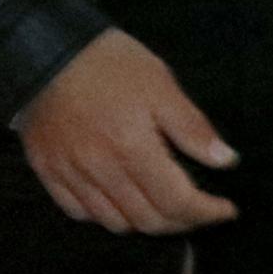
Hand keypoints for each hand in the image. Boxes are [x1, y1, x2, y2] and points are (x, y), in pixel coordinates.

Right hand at [17, 30, 237, 233]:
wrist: (46, 50)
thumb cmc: (109, 63)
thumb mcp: (161, 85)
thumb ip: (193, 128)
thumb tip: (225, 161)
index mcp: (131, 147)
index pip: (177, 201)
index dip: (206, 212)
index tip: (226, 209)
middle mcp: (98, 168)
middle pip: (147, 221)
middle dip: (182, 222)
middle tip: (200, 210)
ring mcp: (69, 173)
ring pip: (114, 222)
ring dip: (146, 222)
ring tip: (165, 207)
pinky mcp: (47, 171)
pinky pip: (79, 212)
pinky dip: (106, 215)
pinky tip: (123, 201)